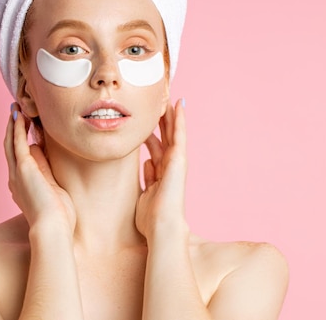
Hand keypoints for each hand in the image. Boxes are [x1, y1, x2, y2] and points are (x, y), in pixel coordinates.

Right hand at [4, 103, 75, 231]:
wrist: (53, 228)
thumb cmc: (59, 216)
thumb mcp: (52, 188)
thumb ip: (45, 170)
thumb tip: (40, 150)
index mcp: (22, 185)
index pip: (18, 158)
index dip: (19, 141)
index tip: (23, 128)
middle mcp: (15, 178)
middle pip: (9, 148)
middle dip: (11, 129)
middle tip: (15, 112)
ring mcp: (17, 173)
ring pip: (10, 143)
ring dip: (12, 125)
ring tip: (16, 109)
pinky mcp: (24, 169)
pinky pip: (17, 143)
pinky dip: (17, 128)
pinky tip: (19, 116)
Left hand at [135, 99, 188, 242]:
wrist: (161, 227)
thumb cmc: (151, 218)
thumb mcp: (145, 194)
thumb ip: (147, 178)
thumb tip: (146, 163)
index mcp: (161, 175)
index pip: (156, 150)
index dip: (152, 135)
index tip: (146, 123)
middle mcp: (170, 166)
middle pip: (165, 138)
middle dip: (162, 121)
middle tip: (159, 103)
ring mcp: (176, 162)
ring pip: (173, 132)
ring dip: (172, 115)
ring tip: (169, 98)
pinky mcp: (180, 159)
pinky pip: (179, 134)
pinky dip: (180, 119)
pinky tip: (179, 105)